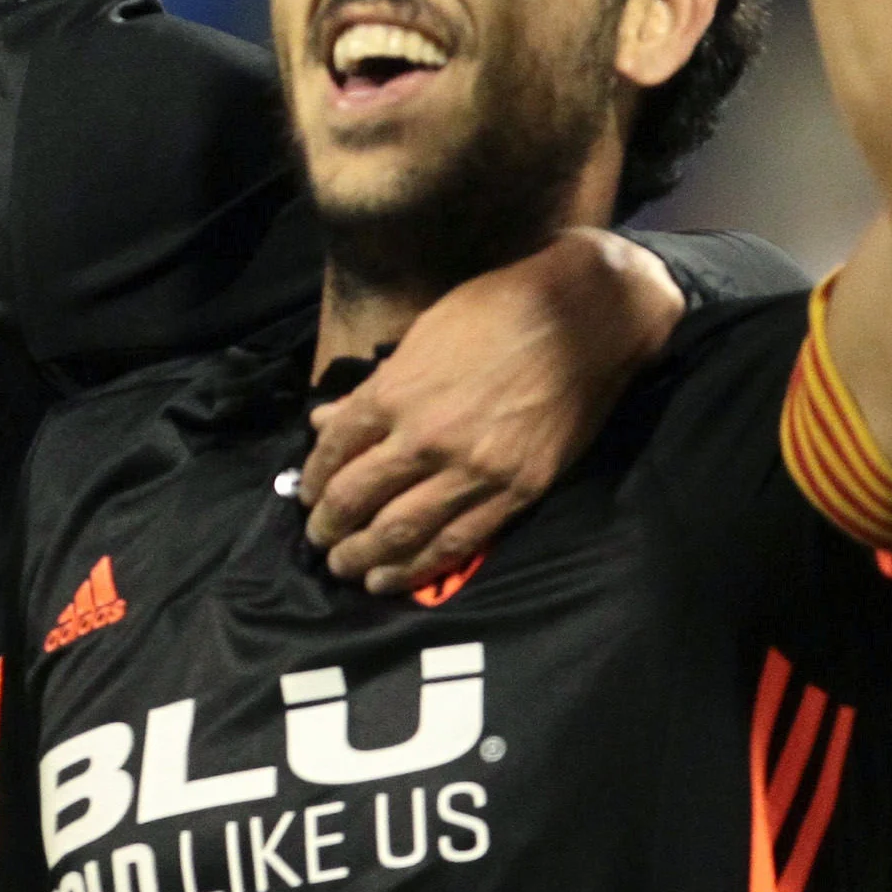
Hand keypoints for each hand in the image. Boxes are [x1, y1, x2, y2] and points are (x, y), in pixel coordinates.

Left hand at [298, 230, 684, 592]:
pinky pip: (458, 542)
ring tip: (345, 569)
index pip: (334, 451)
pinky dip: (419, 568)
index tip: (308, 496)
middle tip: (318, 540)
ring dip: (364, 557)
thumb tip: (326, 422)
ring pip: (402, 531)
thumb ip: (372, 389)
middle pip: (357, 497)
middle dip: (328, 526)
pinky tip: (393, 580)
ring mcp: (473, 471)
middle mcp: (425, 440)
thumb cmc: (497, 311)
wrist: (583, 318)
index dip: (314, 479)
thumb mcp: (420, 336)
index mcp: (394, 394)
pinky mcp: (517, 493)